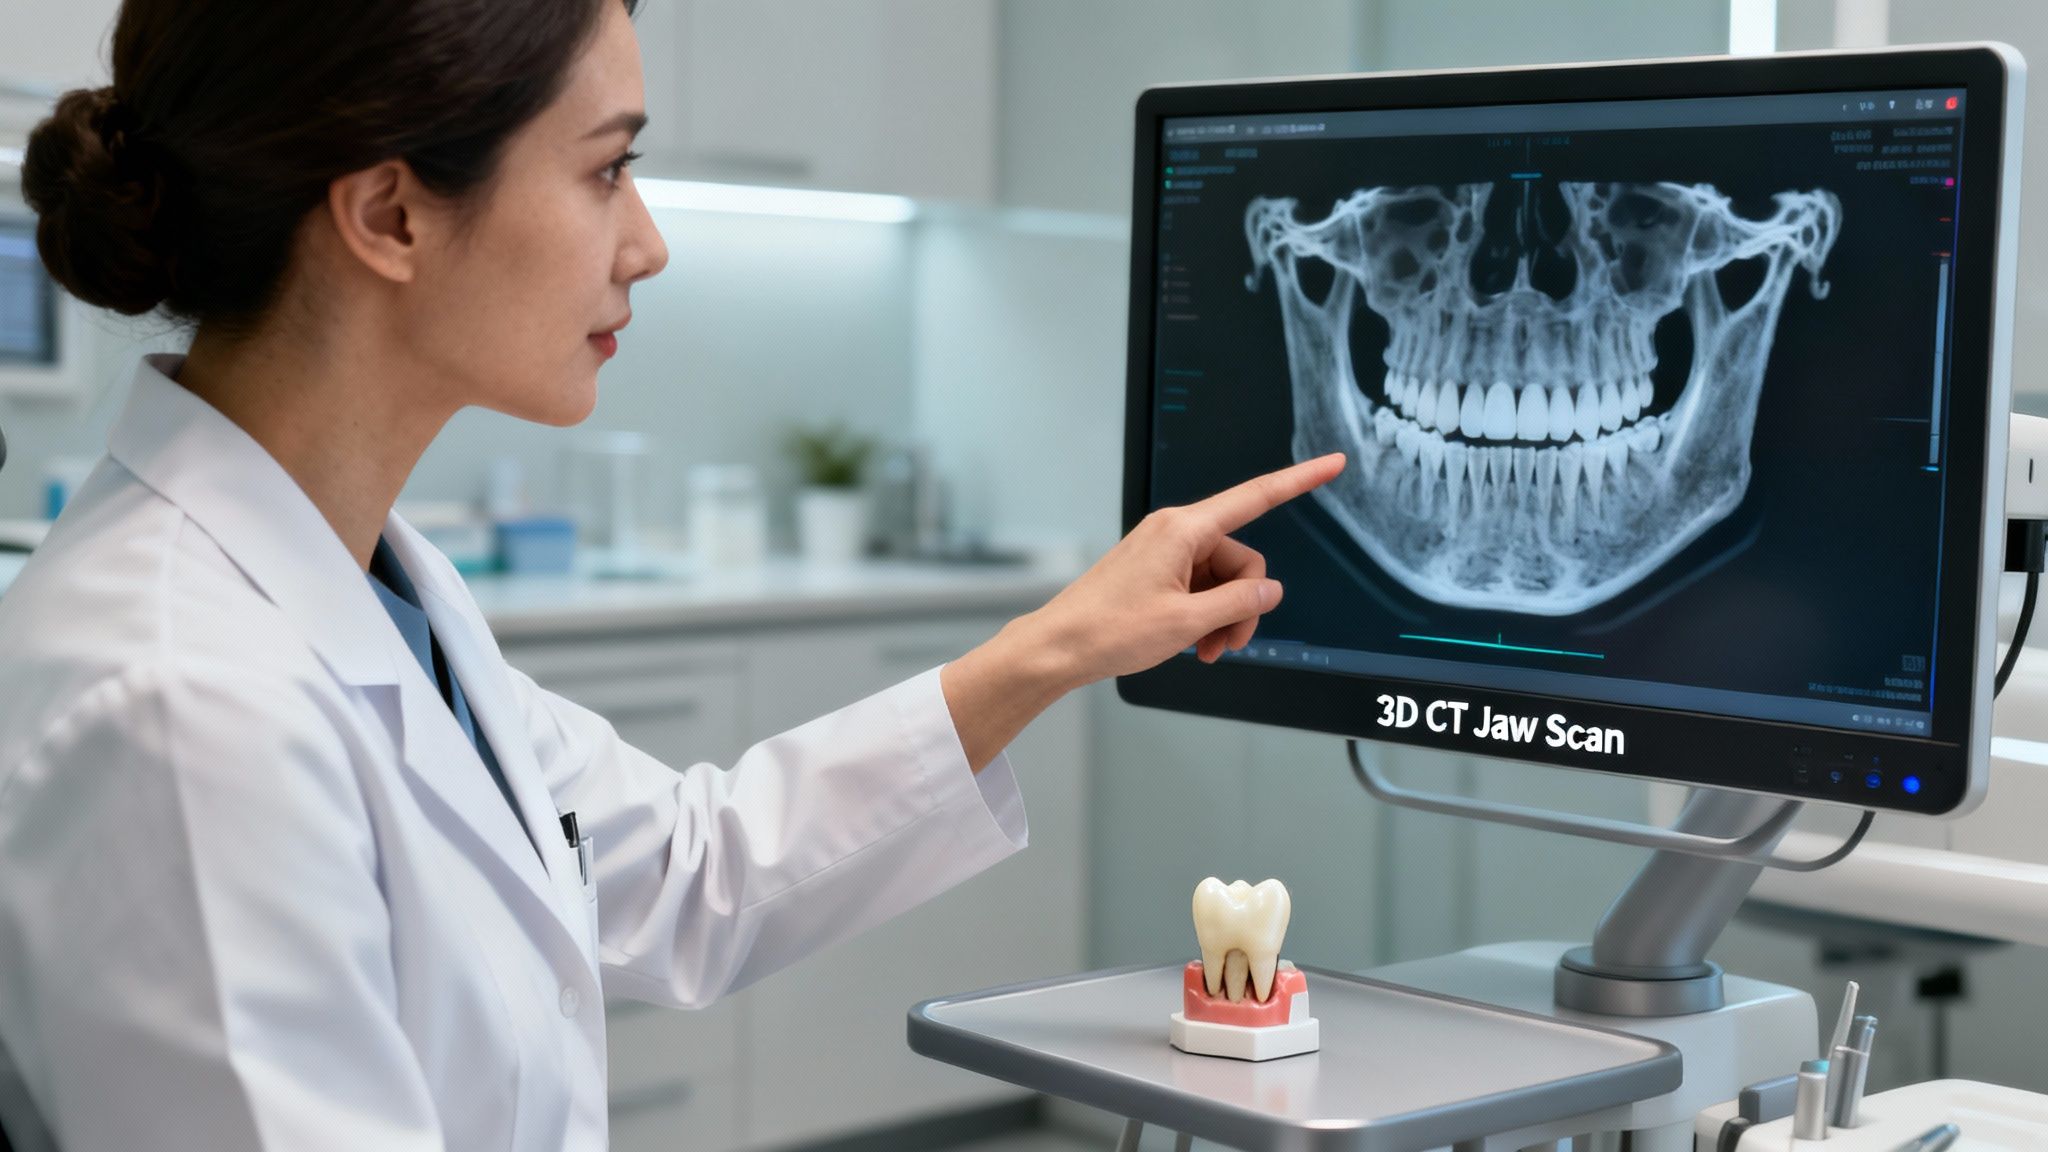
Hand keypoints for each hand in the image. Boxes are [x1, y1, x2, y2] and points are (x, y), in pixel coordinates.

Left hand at [1026, 452, 1346, 684]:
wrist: (1059, 647)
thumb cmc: (1109, 630)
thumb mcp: (1187, 622)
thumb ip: (1238, 602)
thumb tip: (1271, 590)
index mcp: (1183, 529)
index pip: (1255, 497)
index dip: (1299, 481)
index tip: (1333, 463)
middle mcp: (1176, 532)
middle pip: (1241, 560)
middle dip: (1244, 604)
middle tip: (1226, 645)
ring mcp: (1165, 552)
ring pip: (1223, 580)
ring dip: (1223, 618)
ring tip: (1205, 651)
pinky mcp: (1157, 571)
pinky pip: (1200, 588)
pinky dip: (1205, 617)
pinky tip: (1193, 644)